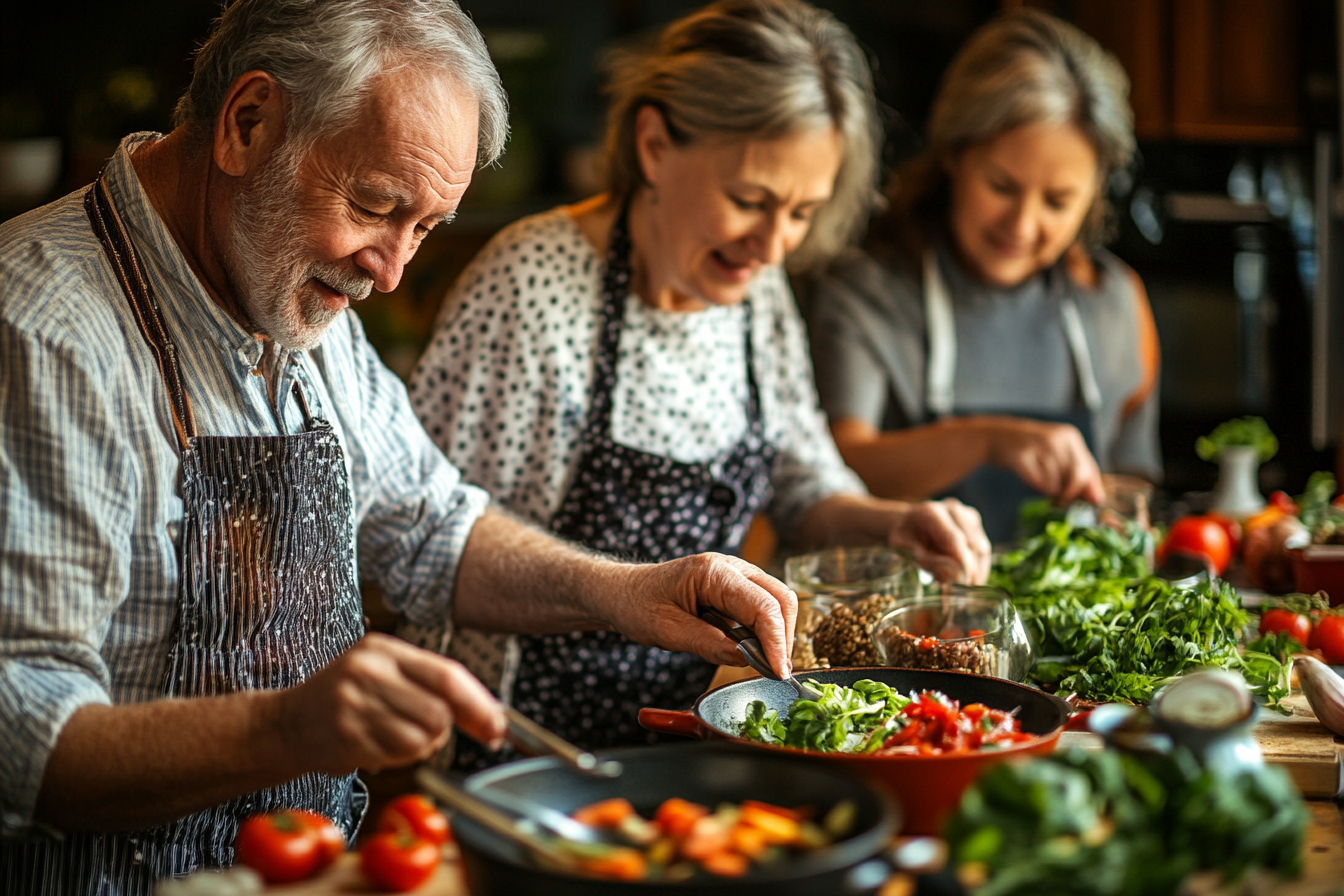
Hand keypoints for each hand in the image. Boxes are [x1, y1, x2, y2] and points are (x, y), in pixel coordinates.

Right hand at [273, 633, 505, 774]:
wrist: (285, 723)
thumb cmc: (344, 698)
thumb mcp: (381, 671)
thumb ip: (427, 683)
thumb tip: (487, 714)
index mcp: (384, 649)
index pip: (447, 674)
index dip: (479, 704)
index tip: (498, 727)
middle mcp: (369, 670)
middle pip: (439, 711)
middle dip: (445, 730)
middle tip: (426, 732)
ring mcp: (355, 703)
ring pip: (423, 737)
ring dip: (421, 746)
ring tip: (395, 737)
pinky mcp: (347, 736)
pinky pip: (399, 755)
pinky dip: (399, 758)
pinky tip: (378, 747)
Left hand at [597, 555, 797, 677]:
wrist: (622, 591)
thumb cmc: (637, 605)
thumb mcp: (667, 631)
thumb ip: (708, 644)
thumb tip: (747, 659)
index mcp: (712, 572)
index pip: (762, 606)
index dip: (775, 641)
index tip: (778, 671)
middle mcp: (730, 566)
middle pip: (781, 598)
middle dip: (783, 637)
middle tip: (775, 671)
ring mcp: (735, 574)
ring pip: (777, 601)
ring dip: (777, 633)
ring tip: (765, 664)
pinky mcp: (735, 587)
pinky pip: (763, 605)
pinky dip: (765, 629)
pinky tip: (753, 650)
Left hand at [885, 498, 991, 583]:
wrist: (909, 525)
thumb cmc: (904, 538)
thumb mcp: (904, 549)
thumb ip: (926, 560)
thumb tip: (952, 576)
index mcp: (931, 512)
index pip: (954, 539)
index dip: (961, 565)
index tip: (961, 587)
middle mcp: (953, 510)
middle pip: (971, 544)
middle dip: (968, 573)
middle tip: (960, 597)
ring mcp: (967, 517)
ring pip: (981, 549)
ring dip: (975, 573)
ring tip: (962, 592)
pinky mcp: (976, 527)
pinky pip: (983, 551)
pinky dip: (978, 569)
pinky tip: (967, 583)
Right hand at [985, 418, 1104, 505]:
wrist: (996, 436)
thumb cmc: (1032, 449)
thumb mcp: (1059, 454)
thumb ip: (1080, 473)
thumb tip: (1099, 499)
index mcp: (1070, 437)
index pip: (1088, 469)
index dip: (1087, 489)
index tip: (1084, 502)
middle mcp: (1057, 439)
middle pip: (1076, 477)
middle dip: (1070, 494)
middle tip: (1061, 502)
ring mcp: (1038, 446)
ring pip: (1056, 483)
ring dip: (1050, 490)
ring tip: (1042, 481)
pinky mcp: (1021, 457)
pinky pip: (1038, 483)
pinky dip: (1037, 486)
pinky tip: (1032, 477)